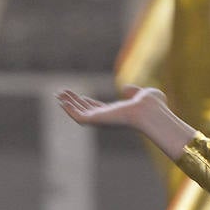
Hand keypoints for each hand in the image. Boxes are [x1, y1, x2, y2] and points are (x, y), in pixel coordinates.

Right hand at [57, 86, 195, 159]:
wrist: (149, 110)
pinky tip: (61, 100)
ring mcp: (101, 120)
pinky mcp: (96, 120)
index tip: (79, 96)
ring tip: (58, 94)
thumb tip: (127, 89)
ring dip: (68, 104)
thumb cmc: (151, 105)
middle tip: (63, 94)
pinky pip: (78, 116)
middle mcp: (107, 118)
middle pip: (86, 110)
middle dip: (74, 102)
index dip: (88, 102)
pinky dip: (69, 109)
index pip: (99, 109)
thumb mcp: (142, 94)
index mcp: (117, 113)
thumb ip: (134, 92)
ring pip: (79, 113)